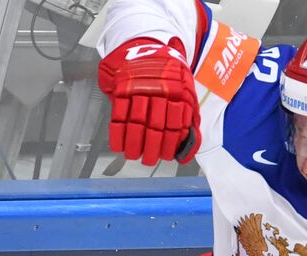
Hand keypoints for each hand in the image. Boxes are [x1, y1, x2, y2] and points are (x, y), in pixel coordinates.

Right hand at [97, 36, 199, 165]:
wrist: (145, 45)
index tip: (166, 157)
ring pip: (136, 124)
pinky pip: (118, 115)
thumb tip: (190, 145)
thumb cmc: (167, 72)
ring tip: (133, 155)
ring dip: (134, 144)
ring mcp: (138, 90)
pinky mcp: (121, 89)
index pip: (173, 127)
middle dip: (151, 149)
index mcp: (177, 92)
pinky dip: (117, 133)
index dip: (169, 146)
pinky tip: (118, 145)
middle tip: (148, 160)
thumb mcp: (185, 88)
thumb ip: (189, 116)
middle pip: (154, 128)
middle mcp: (158, 91)